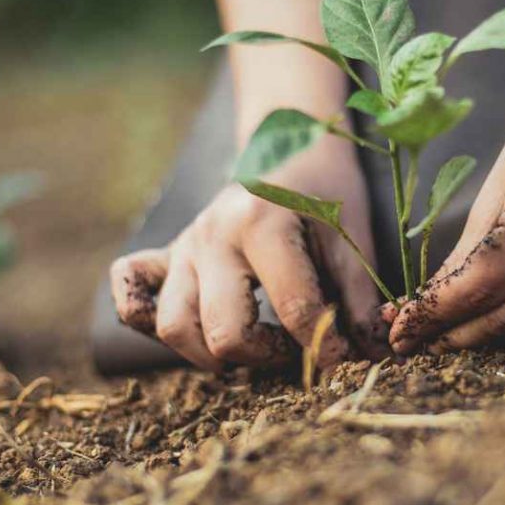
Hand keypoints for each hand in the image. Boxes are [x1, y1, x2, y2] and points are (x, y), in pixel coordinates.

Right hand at [110, 138, 384, 370]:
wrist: (289, 144)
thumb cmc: (325, 191)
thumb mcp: (352, 237)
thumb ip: (358, 298)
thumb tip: (373, 356)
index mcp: (262, 225)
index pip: (293, 311)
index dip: (325, 347)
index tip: (344, 360)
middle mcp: (212, 236)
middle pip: (222, 332)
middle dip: (265, 356)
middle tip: (293, 348)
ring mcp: (184, 247)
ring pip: (172, 327)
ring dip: (211, 353)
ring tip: (252, 346)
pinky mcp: (166, 255)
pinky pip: (132, 298)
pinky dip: (147, 322)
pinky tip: (193, 330)